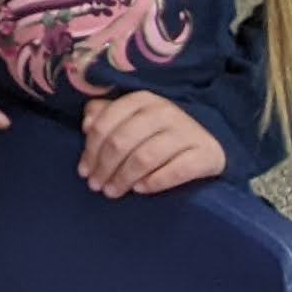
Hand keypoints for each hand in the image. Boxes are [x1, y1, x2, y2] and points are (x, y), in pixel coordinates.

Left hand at [77, 91, 225, 199]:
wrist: (208, 141)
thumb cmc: (159, 131)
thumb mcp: (132, 118)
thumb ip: (105, 116)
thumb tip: (86, 124)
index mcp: (141, 100)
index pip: (105, 124)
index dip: (90, 150)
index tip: (83, 171)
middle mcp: (163, 111)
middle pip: (122, 142)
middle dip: (104, 167)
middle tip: (96, 186)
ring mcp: (186, 132)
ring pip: (145, 157)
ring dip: (124, 178)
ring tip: (113, 192)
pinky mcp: (206, 153)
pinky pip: (177, 170)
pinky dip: (155, 181)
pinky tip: (141, 189)